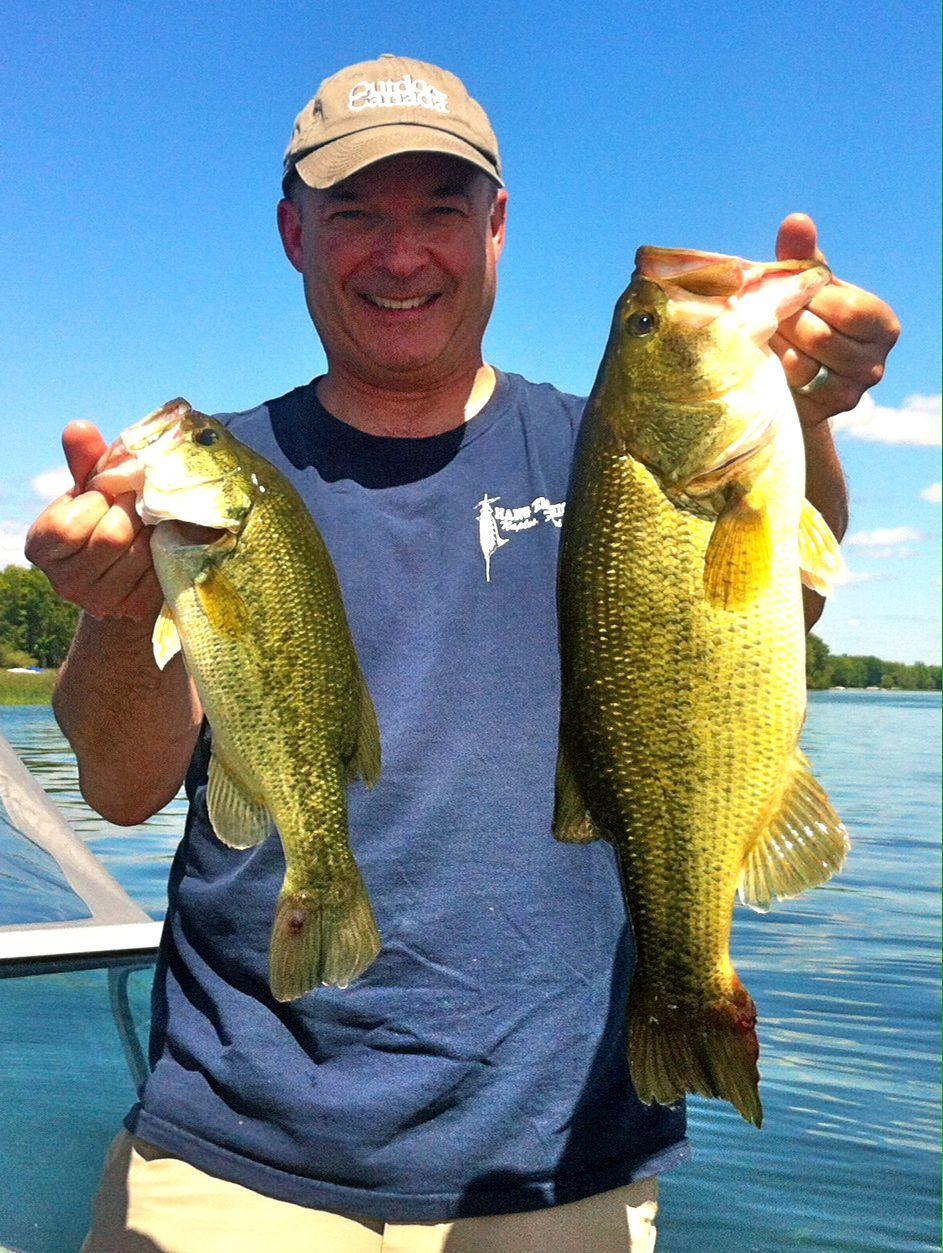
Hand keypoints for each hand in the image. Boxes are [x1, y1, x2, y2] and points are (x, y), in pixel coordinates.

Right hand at [24, 422, 162, 622]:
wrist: (126, 572)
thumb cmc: (103, 519)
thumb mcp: (90, 490)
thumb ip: (83, 461)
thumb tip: (79, 427)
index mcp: (41, 548)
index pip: (68, 526)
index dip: (97, 502)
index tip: (108, 494)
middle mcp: (65, 582)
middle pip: (110, 538)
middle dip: (131, 512)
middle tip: (140, 502)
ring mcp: (100, 602)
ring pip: (139, 555)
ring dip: (153, 530)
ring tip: (152, 520)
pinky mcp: (134, 610)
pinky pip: (158, 572)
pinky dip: (166, 551)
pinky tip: (163, 541)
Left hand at [771, 213, 899, 425]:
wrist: (791, 379)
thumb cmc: (804, 321)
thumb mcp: (808, 289)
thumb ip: (804, 257)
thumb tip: (796, 221)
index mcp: (882, 325)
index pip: (845, 307)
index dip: (808, 298)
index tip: (786, 293)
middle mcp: (875, 364)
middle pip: (820, 336)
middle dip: (784, 320)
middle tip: (762, 314)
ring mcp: (851, 393)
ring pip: (801, 363)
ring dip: (773, 344)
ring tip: (761, 332)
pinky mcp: (823, 414)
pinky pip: (788, 386)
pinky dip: (770, 368)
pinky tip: (761, 357)